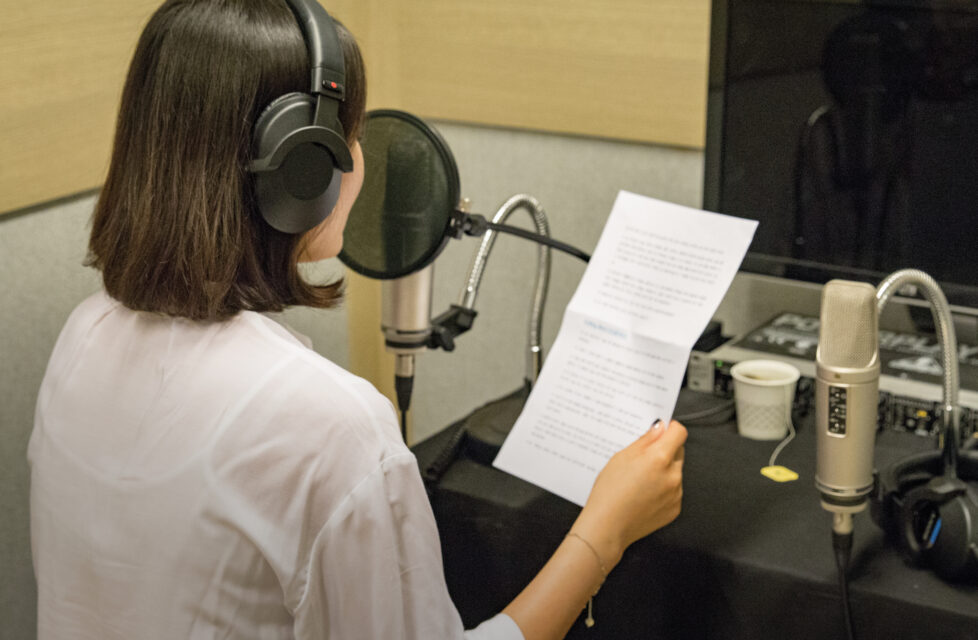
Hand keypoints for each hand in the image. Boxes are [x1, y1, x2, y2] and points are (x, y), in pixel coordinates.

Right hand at [572, 420, 686, 566]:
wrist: (608, 526)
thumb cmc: (609, 492)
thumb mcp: (622, 457)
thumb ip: (645, 440)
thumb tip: (660, 428)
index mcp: (659, 458)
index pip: (679, 433)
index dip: (670, 428)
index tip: (662, 431)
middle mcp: (673, 475)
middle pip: (678, 452)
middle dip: (665, 450)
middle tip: (643, 459)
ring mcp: (676, 494)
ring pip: (675, 472)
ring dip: (664, 470)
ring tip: (640, 481)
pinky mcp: (675, 508)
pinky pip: (674, 490)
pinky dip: (663, 488)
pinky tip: (644, 494)